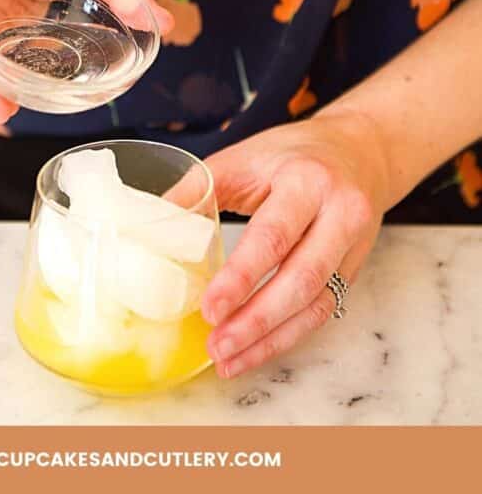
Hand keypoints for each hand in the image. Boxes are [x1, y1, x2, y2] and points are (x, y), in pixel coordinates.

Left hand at [201, 109, 389, 377]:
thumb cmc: (291, 154)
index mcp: (306, 180)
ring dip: (270, 338)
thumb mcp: (243, 158)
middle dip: (256, 320)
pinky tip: (256, 349)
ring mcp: (353, 245)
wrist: (360, 150)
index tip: (209, 309)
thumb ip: (198, 190)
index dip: (241, 277)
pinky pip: (323, 311)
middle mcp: (340, 213)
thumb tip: (150, 226)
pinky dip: (288, 336)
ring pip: (316, 304)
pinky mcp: (354, 269)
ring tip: (228, 359)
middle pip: (301, 279)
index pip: (273, 236)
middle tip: (215, 344)